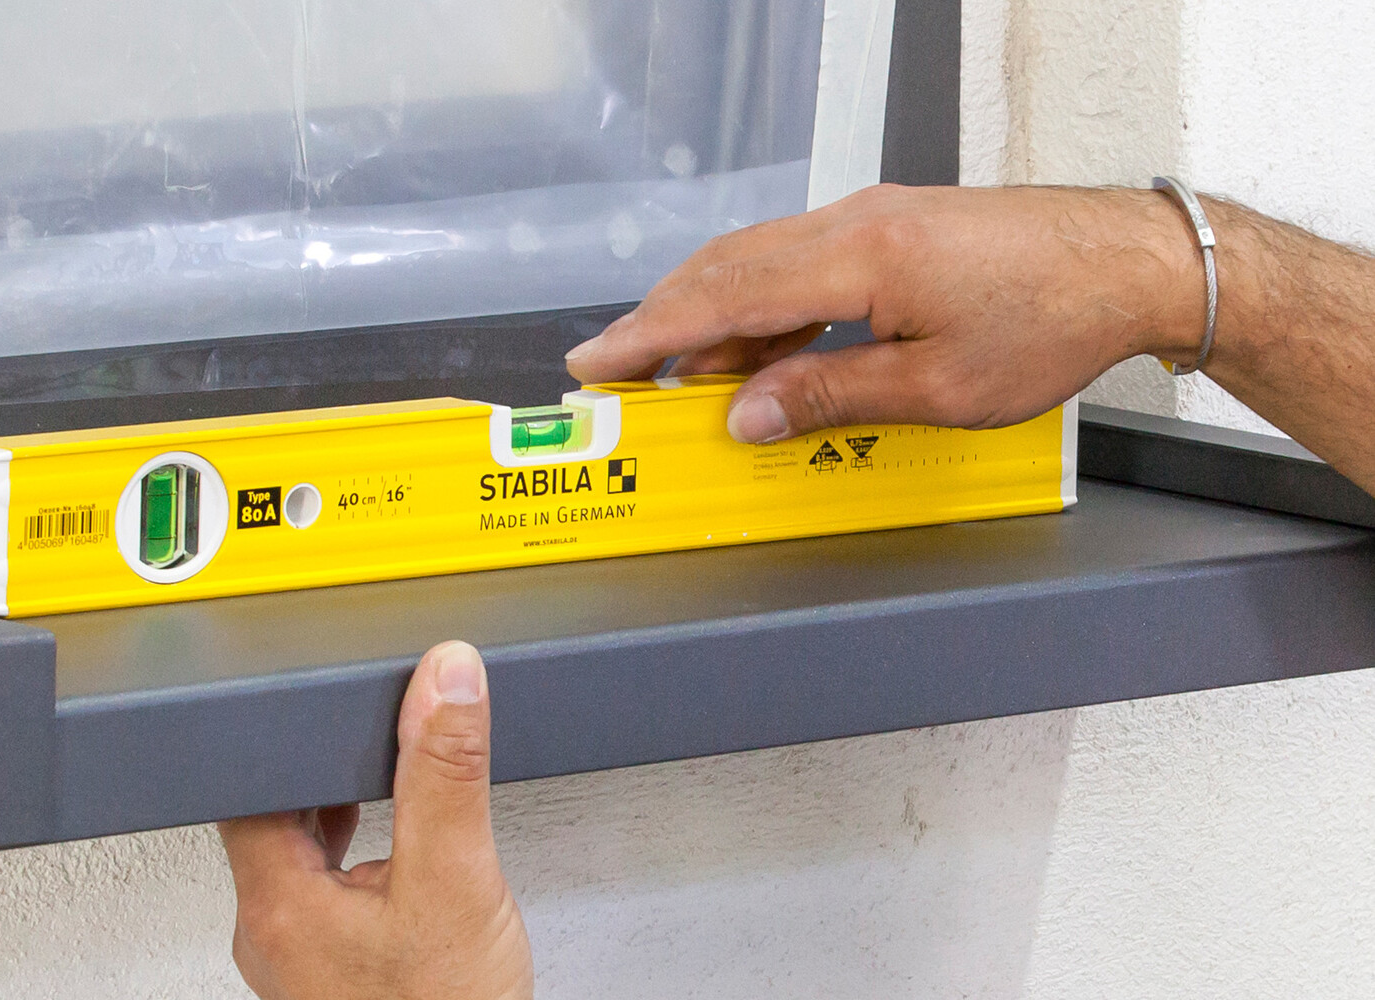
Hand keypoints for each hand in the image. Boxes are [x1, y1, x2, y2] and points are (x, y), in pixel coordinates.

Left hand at [218, 641, 532, 999]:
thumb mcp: (456, 878)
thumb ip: (445, 775)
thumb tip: (445, 684)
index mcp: (277, 902)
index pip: (244, 783)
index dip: (282, 729)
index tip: (322, 693)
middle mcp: (275, 929)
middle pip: (273, 811)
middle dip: (327, 762)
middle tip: (378, 729)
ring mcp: (302, 953)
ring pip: (303, 849)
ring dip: (346, 806)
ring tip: (399, 783)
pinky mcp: (336, 967)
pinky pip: (332, 885)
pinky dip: (363, 850)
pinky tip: (409, 850)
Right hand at [565, 184, 1205, 441]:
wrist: (1128, 262)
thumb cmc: (1052, 320)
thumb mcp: (938, 388)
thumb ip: (831, 395)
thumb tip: (749, 414)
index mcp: (859, 256)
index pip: (723, 297)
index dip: (649, 335)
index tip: (596, 362)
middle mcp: (854, 222)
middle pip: (726, 268)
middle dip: (664, 322)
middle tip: (622, 373)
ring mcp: (872, 218)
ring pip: (760, 262)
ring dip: (714, 317)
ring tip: (687, 379)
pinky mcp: (892, 227)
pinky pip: (802, 262)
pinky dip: (765, 307)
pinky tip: (763, 352)